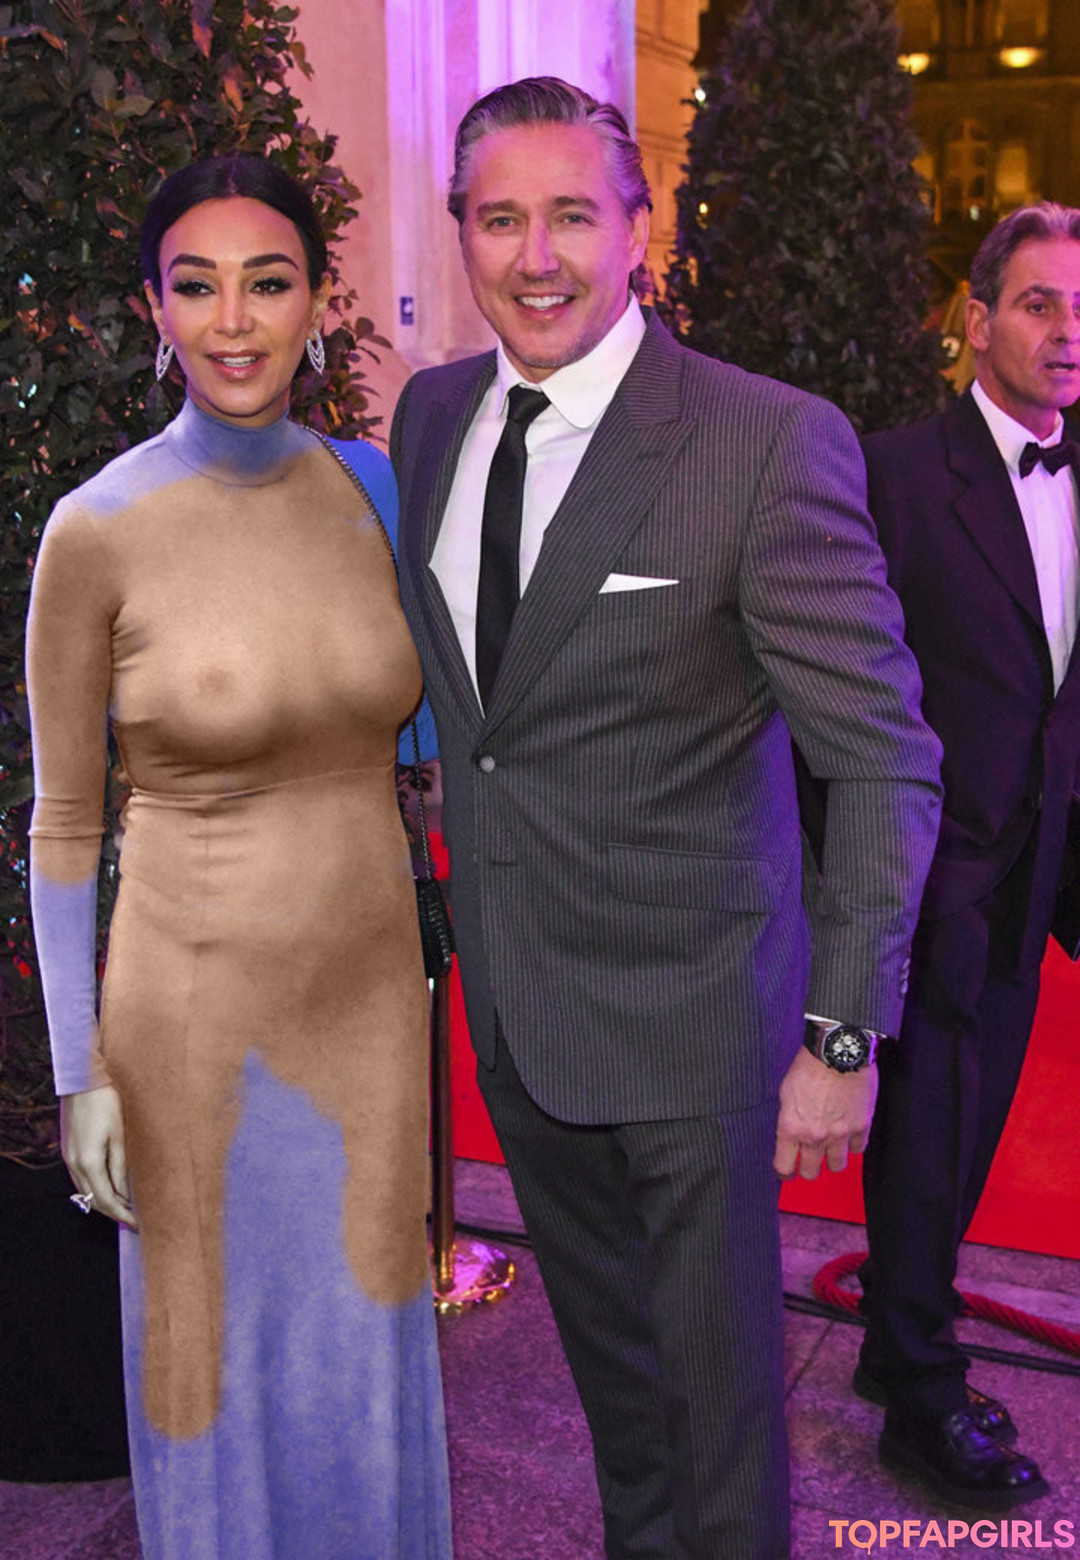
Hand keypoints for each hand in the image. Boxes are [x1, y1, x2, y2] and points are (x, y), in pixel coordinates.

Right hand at [61, 1085, 136, 1227]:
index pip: (106, 1200)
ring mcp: (68, 1157)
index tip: (139, 1223)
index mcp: (89, 1162)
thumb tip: (126, 1193)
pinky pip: (80, 1179)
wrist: (84, 1080)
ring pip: (84, 1192)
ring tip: (124, 1208)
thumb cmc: (108, 1102)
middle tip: (134, 1220)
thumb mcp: (120, 1135)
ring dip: (103, 1202)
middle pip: (93, 1201)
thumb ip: (121, 1166)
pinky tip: (108, 1188)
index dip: (123, 1215)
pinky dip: (94, 1189)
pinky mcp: (68, 1150)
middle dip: (113, 1213)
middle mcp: (74, 1164)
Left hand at [773, 1046, 877, 1180]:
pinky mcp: (861, 1127)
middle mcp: (814, 1136)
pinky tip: (849, 1135)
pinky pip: (858, 1150)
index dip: (784, 1172)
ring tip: (832, 1149)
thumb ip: (789, 1118)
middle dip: (809, 1169)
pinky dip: (853, 1145)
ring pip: (837, 1166)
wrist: (838, 1050)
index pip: (784, 1166)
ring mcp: (839, 1134)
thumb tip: (791, 1133)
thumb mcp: (786, 1091)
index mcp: (791, 1127)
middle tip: (810, 1161)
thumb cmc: (809, 1065)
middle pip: (811, 1172)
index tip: (787, 1171)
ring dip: (833, 1160)